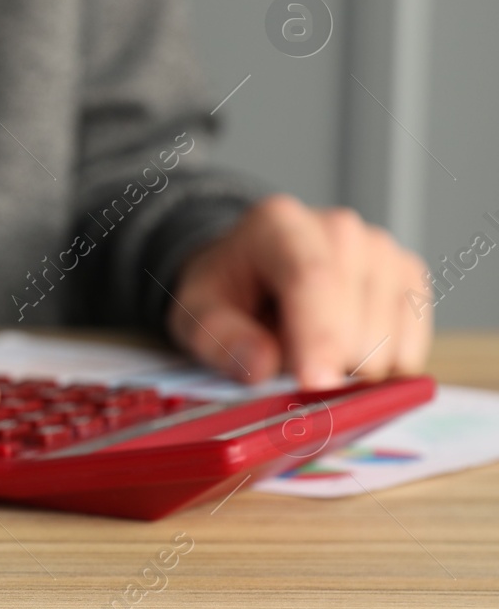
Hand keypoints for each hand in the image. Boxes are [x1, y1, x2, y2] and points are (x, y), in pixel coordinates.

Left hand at [168, 195, 430, 387]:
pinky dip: (375, 367)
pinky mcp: (410, 278)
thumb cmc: (226, 292)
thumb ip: (221, 339)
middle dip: (319, 363)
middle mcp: (340, 228)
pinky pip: (408, 352)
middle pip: (354, 323)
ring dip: (345, 367)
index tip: (316, 384)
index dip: (318, 336)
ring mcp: (382, 250)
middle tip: (282, 351)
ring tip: (309, 339)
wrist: (253, 270)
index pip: (311, 278)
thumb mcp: (198, 314)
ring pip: (385, 346)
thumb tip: (261, 365)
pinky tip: (343, 343)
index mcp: (279, 224)